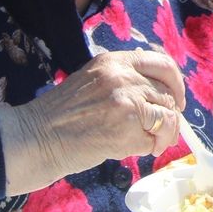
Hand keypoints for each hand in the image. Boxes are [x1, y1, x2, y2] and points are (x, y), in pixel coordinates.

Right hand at [0, 49, 184, 194]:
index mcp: (115, 61)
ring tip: (152, 144)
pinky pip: (154, 140)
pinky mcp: (127, 129)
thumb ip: (123, 80)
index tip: (176, 100)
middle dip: (169, 115)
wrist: (36, 137)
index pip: (163, 64)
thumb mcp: (93, 81)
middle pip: (167, 94)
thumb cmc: (61, 115)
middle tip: (162, 130)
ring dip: (164, 135)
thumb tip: (159, 94)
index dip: (175, 84)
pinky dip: (150, 148)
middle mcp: (124, 76)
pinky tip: (134, 150)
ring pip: (167, 117)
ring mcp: (127, 102)